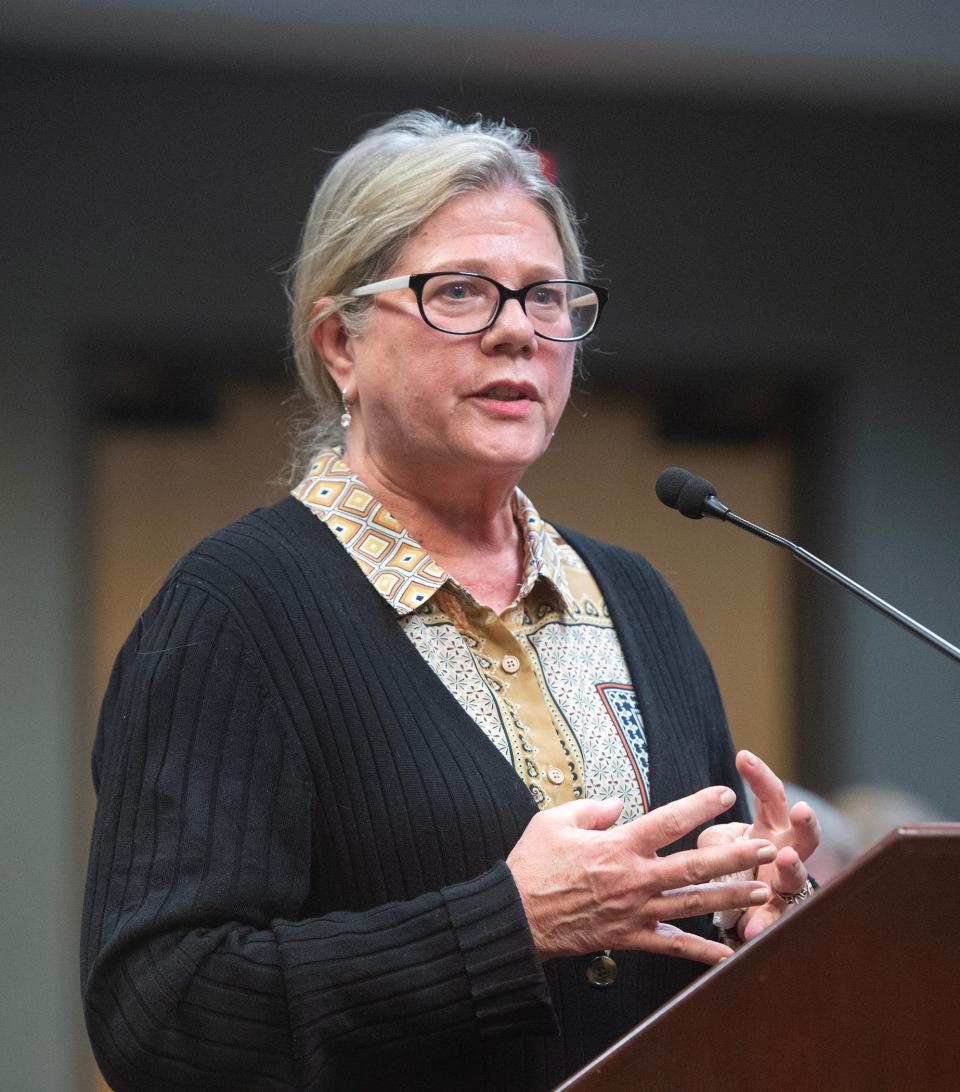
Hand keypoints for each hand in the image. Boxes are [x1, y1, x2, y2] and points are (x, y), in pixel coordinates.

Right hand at [506, 786, 776, 965]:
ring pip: (692, 904)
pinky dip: (700, 951)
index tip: (724, 793)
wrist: (516, 917)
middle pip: (694, 865)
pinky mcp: (629, 937)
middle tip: (766, 847)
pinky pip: (671, 946)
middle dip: (734, 855)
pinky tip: (727, 953)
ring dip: (729, 897)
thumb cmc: (531, 865)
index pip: (668, 820)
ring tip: (761, 891)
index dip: (699, 805)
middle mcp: (634, 878)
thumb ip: (590, 810)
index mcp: (618, 846)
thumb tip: (615, 805)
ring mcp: (635, 911)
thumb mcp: (554, 822)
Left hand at [699, 750, 820, 941]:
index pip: (771, 796)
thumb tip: (717, 848)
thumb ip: (716, 839)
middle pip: (804, 834)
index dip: (760, 776)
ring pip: (796, 876)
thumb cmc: (728, 862)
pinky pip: (774, 919)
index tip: (743, 756)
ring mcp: (786, 885)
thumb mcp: (716, 843)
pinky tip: (751, 930)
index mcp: (772, 827)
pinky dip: (762, 923)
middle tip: (802, 810)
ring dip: (791, 867)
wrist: (737, 906)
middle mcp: (787, 852)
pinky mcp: (778, 915)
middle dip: (806, 822)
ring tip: (785, 858)